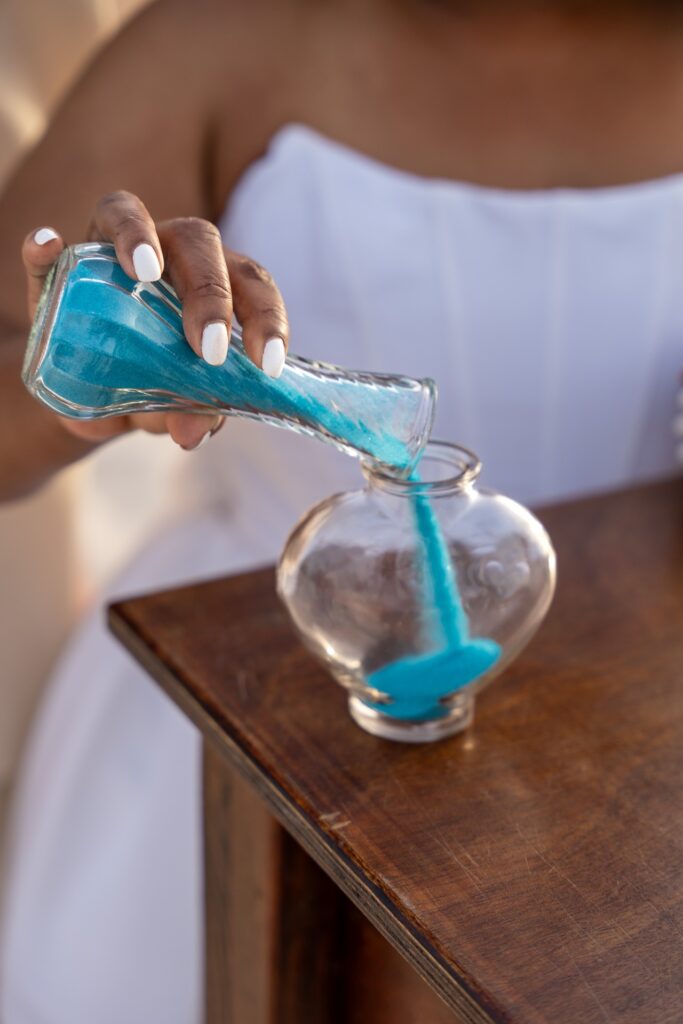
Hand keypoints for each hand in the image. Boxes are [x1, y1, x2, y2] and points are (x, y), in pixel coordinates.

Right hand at [23, 192, 289, 450]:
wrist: (93, 395)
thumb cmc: (154, 385)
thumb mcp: (176, 405)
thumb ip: (193, 410)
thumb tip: (193, 429)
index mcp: (215, 279)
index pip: (249, 280)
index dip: (266, 316)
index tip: (268, 362)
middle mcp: (168, 249)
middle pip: (197, 241)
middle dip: (210, 293)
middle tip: (210, 348)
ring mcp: (107, 248)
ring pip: (126, 213)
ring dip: (137, 237)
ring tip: (142, 271)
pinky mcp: (56, 267)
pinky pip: (46, 249)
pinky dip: (43, 246)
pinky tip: (47, 247)